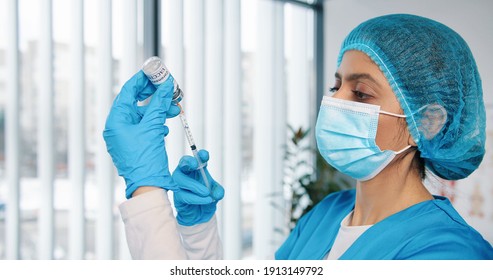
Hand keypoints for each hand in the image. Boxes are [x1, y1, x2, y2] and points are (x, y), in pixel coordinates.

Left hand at [103, 70, 179, 197]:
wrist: (147, 186)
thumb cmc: (145, 159)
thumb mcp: (153, 127)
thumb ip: (159, 104)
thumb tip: (167, 87)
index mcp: (116, 120)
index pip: (128, 92)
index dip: (142, 80)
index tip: (155, 72)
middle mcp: (117, 127)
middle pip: (135, 102)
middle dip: (154, 96)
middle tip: (168, 89)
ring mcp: (125, 136)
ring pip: (143, 115)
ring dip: (159, 110)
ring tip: (175, 109)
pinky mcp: (134, 144)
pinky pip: (144, 127)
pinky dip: (156, 123)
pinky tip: (165, 126)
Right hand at [172, 150, 224, 225]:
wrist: (201, 214)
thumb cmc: (206, 198)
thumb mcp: (216, 193)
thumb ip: (218, 191)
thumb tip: (216, 194)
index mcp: (197, 169)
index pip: (198, 158)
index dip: (200, 155)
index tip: (205, 155)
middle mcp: (186, 173)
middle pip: (183, 163)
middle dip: (188, 162)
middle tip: (196, 164)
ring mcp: (180, 184)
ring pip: (181, 180)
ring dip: (194, 186)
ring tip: (206, 192)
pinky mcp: (177, 195)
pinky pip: (184, 195)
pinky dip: (196, 198)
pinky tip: (206, 200)